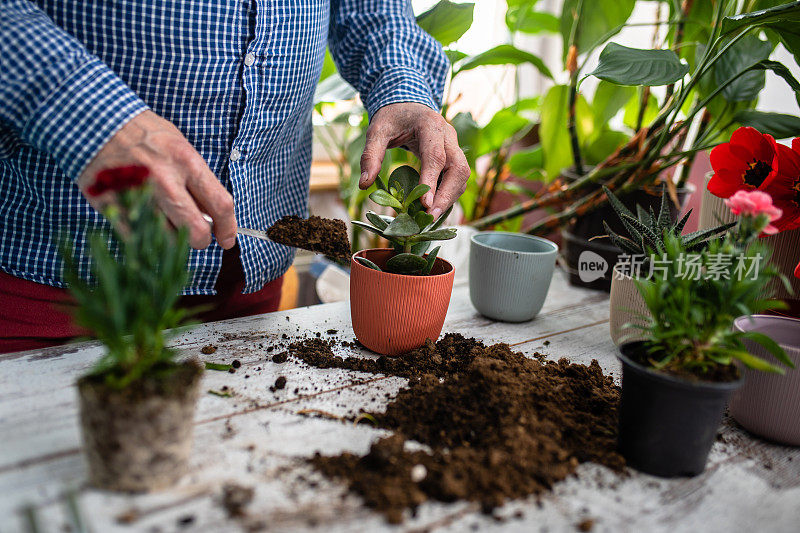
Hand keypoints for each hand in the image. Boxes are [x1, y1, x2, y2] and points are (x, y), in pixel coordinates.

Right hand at [77, 110, 236, 248]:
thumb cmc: (143, 134)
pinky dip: (147, 234)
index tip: (227, 238)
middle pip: (197, 232)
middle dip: (200, 240)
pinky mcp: (114, 207)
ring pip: (169, 239)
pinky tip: (144, 218)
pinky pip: (140, 236)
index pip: (220, 204)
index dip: (228, 228)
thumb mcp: (180, 146)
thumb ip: (197, 180)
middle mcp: (165, 181)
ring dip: (173, 237)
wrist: (95, 122)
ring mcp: (138, 196)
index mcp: (186, 162)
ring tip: (165, 219)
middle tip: (196, 234)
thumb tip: (213, 214)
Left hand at [360, 102, 469, 218]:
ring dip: (450, 198)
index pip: (436, 156)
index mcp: (430, 125)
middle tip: (431, 217)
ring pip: (462, 175)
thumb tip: (365, 184)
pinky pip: (457, 178)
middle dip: (447, 195)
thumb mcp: (377, 131)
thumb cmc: (392, 117)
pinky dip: (448, 194)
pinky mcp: (453, 156)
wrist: (407, 104)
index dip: (432, 181)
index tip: (425, 204)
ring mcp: (454, 146)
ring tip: (432, 217)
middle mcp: (448, 135)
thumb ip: (371, 155)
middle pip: (458, 168)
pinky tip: (434, 208)